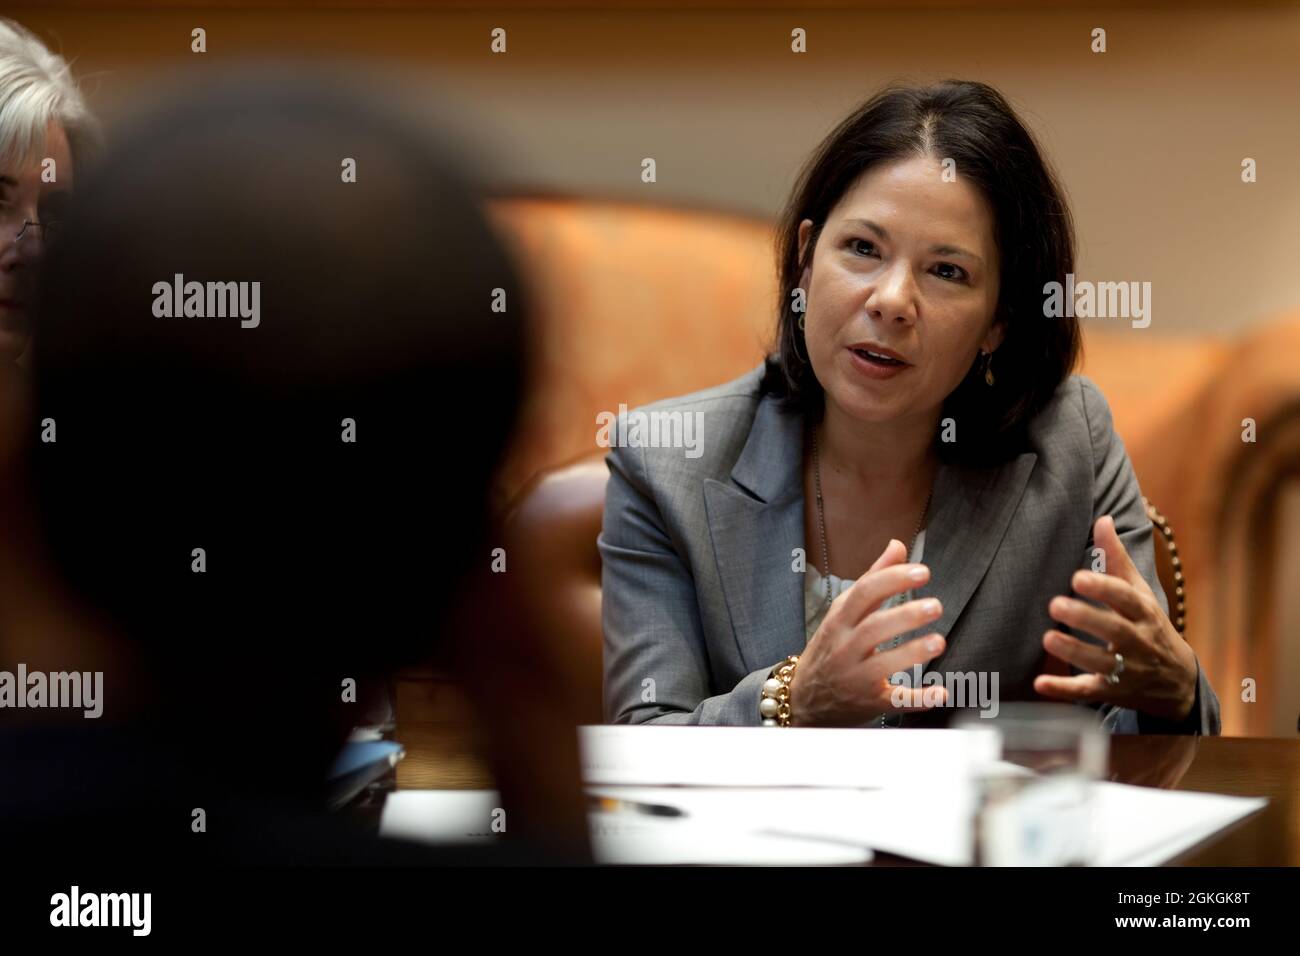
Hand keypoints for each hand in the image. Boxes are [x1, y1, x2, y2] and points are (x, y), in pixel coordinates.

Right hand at [789, 538, 947, 726]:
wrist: (804, 698)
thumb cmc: (830, 648)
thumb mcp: (843, 612)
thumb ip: (873, 579)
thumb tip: (897, 545)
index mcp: (839, 620)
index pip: (863, 593)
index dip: (893, 580)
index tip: (923, 572)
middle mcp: (844, 647)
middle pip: (873, 627)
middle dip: (906, 615)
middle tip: (935, 606)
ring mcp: (855, 677)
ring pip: (882, 663)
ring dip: (912, 652)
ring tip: (938, 641)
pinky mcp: (869, 703)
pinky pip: (893, 701)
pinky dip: (918, 698)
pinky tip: (940, 691)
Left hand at [1034, 514, 1197, 721]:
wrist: (1178, 682)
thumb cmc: (1150, 626)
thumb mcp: (1140, 593)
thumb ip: (1117, 559)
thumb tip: (1102, 519)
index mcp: (1144, 614)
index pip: (1126, 599)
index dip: (1104, 589)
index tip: (1077, 577)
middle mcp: (1138, 643)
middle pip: (1115, 632)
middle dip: (1086, 619)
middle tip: (1055, 604)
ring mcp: (1126, 671)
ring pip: (1101, 664)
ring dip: (1074, 653)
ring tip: (1047, 638)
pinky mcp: (1112, 692)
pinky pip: (1088, 693)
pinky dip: (1064, 691)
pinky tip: (1040, 684)